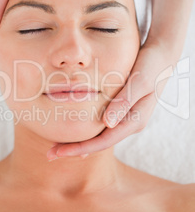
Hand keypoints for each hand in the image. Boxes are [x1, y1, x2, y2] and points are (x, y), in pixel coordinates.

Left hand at [47, 39, 175, 159]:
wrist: (162, 56)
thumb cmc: (152, 65)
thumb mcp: (140, 80)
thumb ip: (124, 101)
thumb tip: (107, 123)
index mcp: (134, 121)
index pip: (103, 141)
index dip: (80, 148)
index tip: (58, 153)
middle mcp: (129, 123)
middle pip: (99, 143)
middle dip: (75, 150)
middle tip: (49, 154)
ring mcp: (124, 117)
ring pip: (98, 135)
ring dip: (79, 142)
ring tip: (56, 146)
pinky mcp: (120, 110)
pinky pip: (99, 124)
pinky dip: (85, 129)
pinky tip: (71, 130)